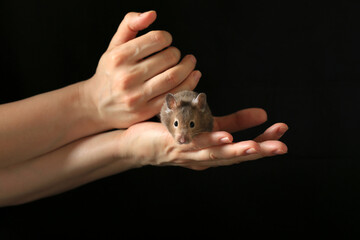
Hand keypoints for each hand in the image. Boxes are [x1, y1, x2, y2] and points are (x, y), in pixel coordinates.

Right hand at [81, 11, 199, 128]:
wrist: (97, 105)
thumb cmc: (109, 73)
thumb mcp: (114, 46)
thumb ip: (129, 25)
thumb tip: (152, 14)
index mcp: (119, 57)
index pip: (156, 39)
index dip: (167, 37)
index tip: (167, 41)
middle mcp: (127, 77)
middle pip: (168, 58)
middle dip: (177, 53)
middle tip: (177, 55)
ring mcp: (137, 96)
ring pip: (174, 77)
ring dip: (188, 67)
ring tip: (190, 62)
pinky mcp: (145, 111)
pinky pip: (174, 95)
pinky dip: (189, 84)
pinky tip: (194, 76)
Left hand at [116, 108, 287, 169]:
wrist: (138, 144)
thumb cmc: (176, 135)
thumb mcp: (209, 127)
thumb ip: (234, 122)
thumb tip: (262, 113)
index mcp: (215, 154)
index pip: (244, 149)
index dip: (265, 141)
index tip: (283, 130)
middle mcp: (205, 159)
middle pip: (235, 156)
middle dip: (260, 152)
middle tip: (283, 147)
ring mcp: (190, 154)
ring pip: (218, 155)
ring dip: (238, 152)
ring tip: (258, 147)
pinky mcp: (176, 145)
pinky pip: (195, 144)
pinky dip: (212, 142)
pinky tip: (227, 137)